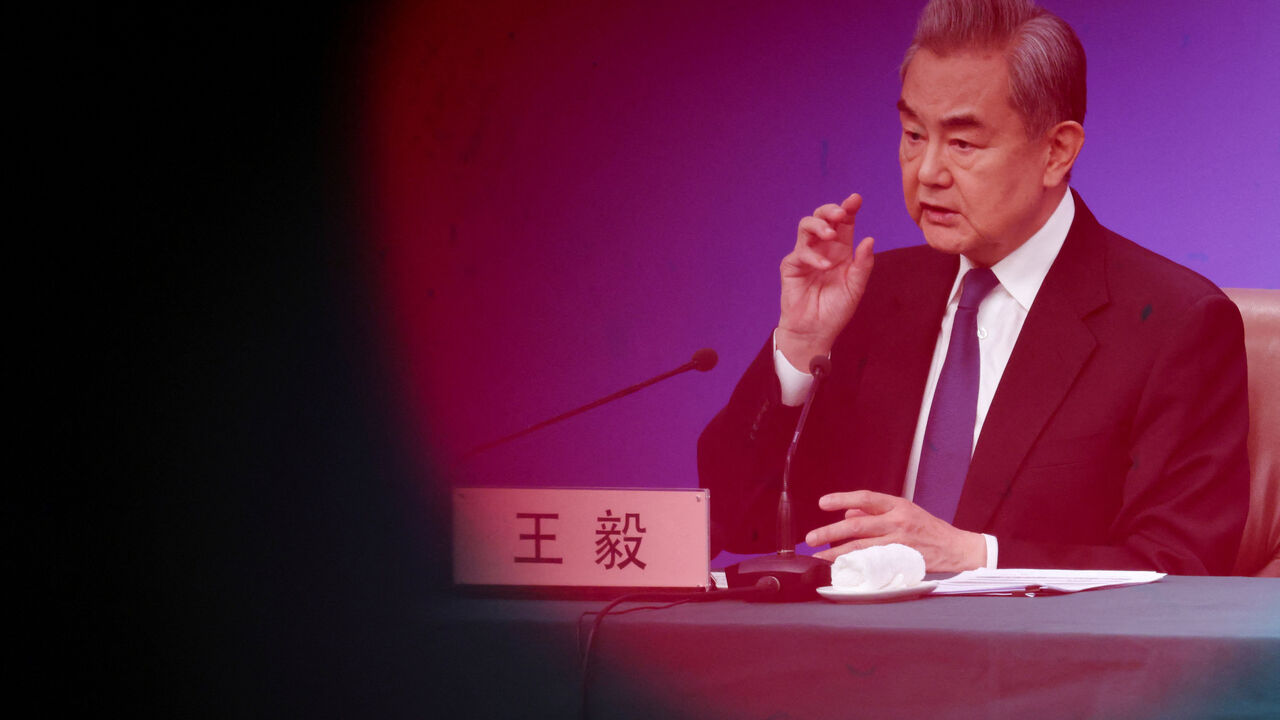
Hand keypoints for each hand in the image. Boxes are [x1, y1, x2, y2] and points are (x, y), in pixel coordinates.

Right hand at [777, 193, 874, 368]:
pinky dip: (813, 257)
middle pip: (822, 217)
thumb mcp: (856, 287)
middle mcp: (822, 248)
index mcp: (840, 250)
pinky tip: (824, 267)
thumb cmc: (836, 310)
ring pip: (806, 226)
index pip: (844, 223)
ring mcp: (805, 255)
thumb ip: (863, 264)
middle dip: (830, 210)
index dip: (849, 208)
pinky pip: (800, 253)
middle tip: (840, 213)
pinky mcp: (792, 266)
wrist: (815, 331)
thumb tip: (869, 239)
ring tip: (830, 234)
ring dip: (819, 225)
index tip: (856, 199)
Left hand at [804, 490, 986, 571]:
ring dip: (837, 553)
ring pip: (863, 547)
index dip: (842, 499)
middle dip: (831, 532)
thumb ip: (875, 513)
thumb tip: (848, 515)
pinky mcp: (902, 560)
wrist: (956, 548)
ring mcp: (900, 543)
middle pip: (858, 525)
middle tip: (811, 538)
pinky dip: (856, 565)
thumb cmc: (928, 529)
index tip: (822, 503)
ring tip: (819, 557)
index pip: (865, 498)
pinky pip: (874, 563)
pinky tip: (842, 568)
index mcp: (897, 505)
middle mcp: (898, 521)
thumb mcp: (903, 512)